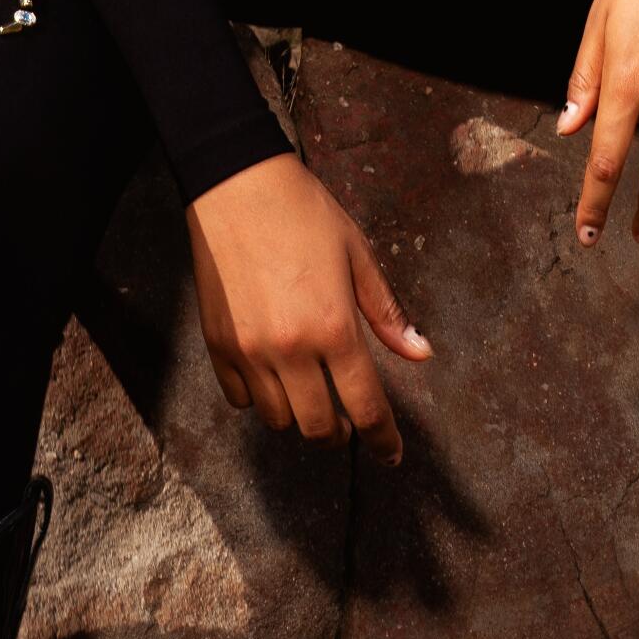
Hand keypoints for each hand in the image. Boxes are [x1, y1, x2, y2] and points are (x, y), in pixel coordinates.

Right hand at [184, 149, 432, 463]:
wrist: (236, 184)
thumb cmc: (303, 212)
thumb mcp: (356, 254)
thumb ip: (386, 312)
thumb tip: (420, 354)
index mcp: (333, 327)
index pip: (365, 407)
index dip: (383, 440)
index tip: (391, 455)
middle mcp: (290, 349)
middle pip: (318, 427)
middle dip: (339, 433)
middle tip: (347, 420)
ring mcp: (249, 351)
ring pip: (278, 420)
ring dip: (299, 414)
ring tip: (308, 390)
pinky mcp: (217, 345)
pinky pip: (240, 399)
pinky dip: (259, 397)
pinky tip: (271, 374)